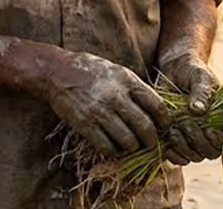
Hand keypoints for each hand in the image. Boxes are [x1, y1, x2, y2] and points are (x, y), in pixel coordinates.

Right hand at [46, 51, 170, 157]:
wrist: (57, 72)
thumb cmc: (91, 70)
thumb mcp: (117, 71)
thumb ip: (135, 88)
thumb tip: (156, 110)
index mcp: (127, 81)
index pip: (156, 106)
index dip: (164, 121)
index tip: (164, 127)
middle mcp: (116, 96)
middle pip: (145, 127)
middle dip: (151, 140)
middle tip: (149, 142)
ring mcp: (100, 111)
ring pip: (128, 141)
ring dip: (133, 147)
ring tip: (131, 145)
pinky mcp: (85, 124)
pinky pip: (107, 147)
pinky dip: (114, 152)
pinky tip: (114, 147)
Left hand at [158, 58, 222, 165]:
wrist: (173, 69)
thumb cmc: (192, 71)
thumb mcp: (200, 78)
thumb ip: (202, 93)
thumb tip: (198, 110)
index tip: (210, 129)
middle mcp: (212, 134)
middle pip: (211, 153)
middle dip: (198, 140)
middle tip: (186, 122)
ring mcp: (194, 139)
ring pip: (195, 157)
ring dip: (184, 146)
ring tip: (174, 128)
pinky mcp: (177, 141)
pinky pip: (179, 158)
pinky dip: (173, 154)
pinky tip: (168, 140)